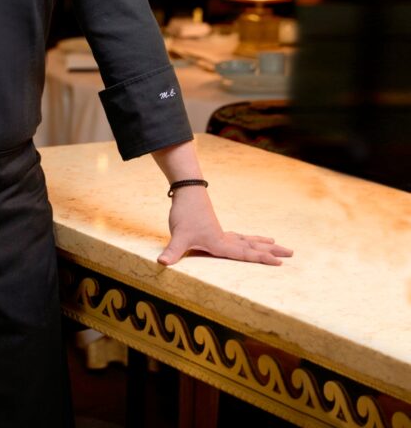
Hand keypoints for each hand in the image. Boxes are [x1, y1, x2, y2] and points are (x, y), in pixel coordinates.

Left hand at [157, 186, 292, 266]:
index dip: (262, 259)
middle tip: (291, 252)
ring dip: (261, 243)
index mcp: (220, 244)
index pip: (245, 254)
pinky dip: (247, 239)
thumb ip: (172, 251)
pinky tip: (248, 240)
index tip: (280, 262)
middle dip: (271, 251)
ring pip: (246, 240)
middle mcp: (224, 239)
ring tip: (277, 243)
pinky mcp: (215, 228)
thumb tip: (162, 263)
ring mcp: (221, 232)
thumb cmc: (185, 213)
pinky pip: (237, 237)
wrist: (187, 191)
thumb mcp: (178, 235)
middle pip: (252, 246)